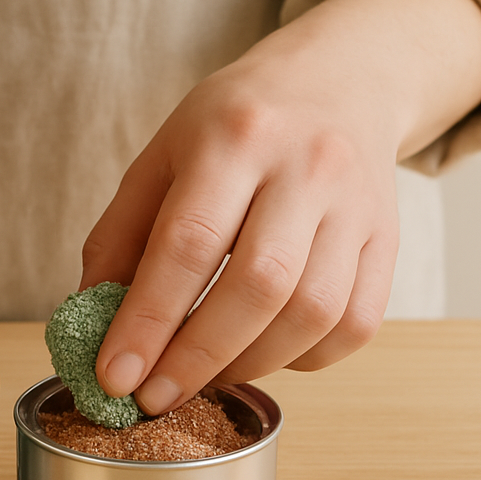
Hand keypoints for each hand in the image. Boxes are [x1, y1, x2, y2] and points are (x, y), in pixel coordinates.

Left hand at [80, 0, 480, 414]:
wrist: (337, 81)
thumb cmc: (233, 126)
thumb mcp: (162, 157)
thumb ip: (122, 235)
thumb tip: (92, 319)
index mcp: (233, 136)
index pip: (187, 243)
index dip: (148, 320)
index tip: (114, 377)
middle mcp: (305, 166)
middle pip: (258, 285)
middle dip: (197, 357)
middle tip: (153, 398)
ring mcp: (357, 205)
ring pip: (312, 313)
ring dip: (249, 364)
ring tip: (202, 375)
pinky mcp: (388, 240)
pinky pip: (354, 325)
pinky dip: (302, 359)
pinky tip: (262, 353)